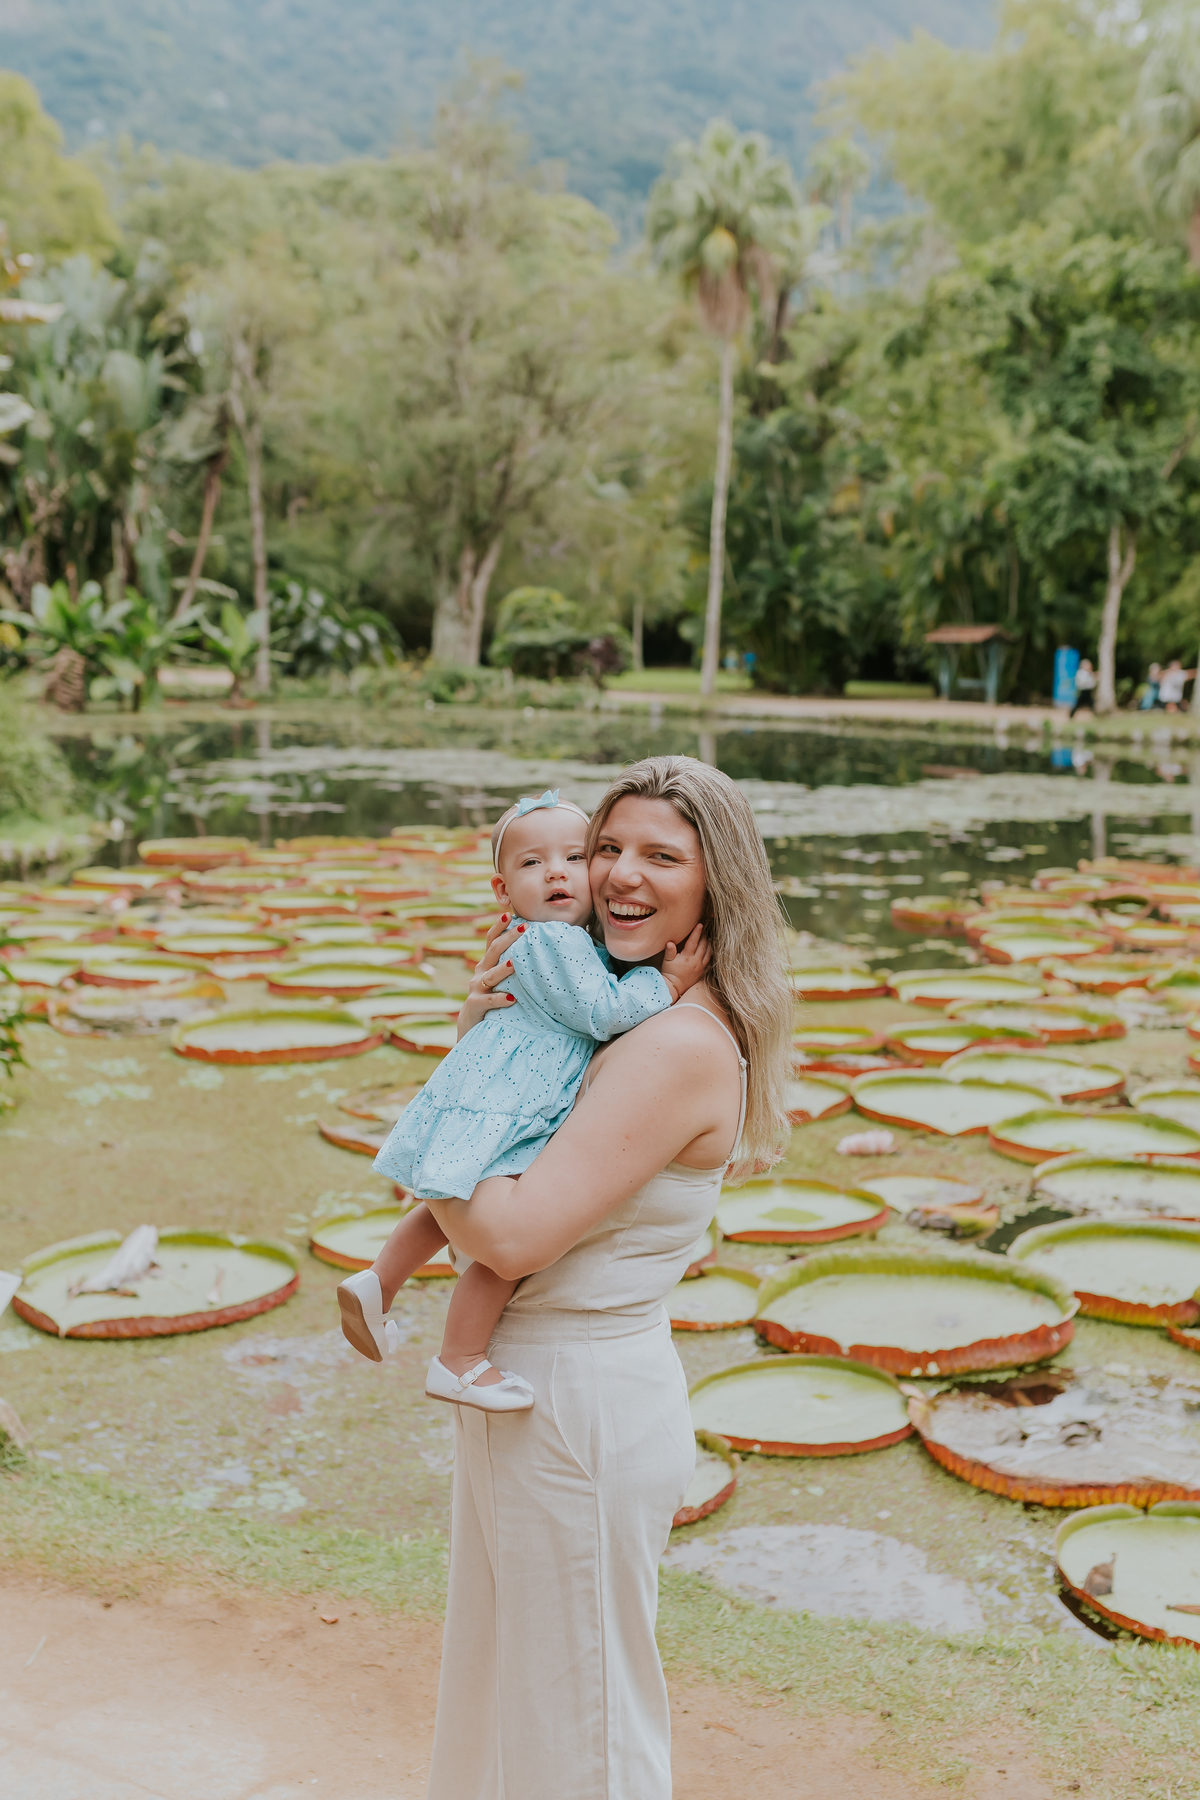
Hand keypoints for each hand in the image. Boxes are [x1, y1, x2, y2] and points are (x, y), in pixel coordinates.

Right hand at [456, 914, 521, 1038]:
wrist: (471, 1025)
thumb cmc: (493, 1000)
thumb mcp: (500, 981)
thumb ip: (512, 968)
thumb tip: (536, 953)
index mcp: (487, 965)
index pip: (492, 941)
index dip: (499, 927)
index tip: (509, 914)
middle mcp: (480, 973)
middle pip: (493, 952)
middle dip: (508, 938)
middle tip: (524, 928)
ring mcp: (476, 989)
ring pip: (491, 976)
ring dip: (503, 968)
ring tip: (515, 962)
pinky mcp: (476, 1005)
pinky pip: (489, 1001)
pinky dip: (500, 999)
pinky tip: (512, 998)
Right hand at [661, 922, 710, 1001]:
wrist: (674, 987)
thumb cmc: (669, 973)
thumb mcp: (667, 961)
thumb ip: (669, 951)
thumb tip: (670, 942)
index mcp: (687, 957)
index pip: (693, 941)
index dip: (697, 932)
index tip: (700, 924)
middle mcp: (696, 961)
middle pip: (703, 945)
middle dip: (704, 936)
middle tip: (704, 929)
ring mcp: (700, 967)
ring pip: (708, 952)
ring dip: (709, 944)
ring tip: (708, 938)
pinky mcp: (702, 972)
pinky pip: (709, 961)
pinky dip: (710, 954)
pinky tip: (710, 950)